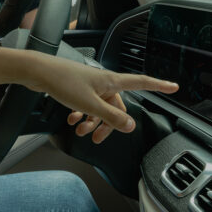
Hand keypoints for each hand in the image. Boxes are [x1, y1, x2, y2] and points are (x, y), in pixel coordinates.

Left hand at [28, 57, 177, 141]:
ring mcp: (90, 85)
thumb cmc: (63, 82)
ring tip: (80, 131)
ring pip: (99, 108)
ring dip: (91, 122)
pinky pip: (86, 105)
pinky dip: (81, 115)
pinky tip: (72, 121)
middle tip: (98, 139)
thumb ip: (111, 117)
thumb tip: (130, 126)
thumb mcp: (90, 104)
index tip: (173, 87)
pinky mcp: (77, 88)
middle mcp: (103, 82)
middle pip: (116, 106)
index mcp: (111, 82)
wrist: (38, 72)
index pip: (142, 83)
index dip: (159, 86)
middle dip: (108, 124)